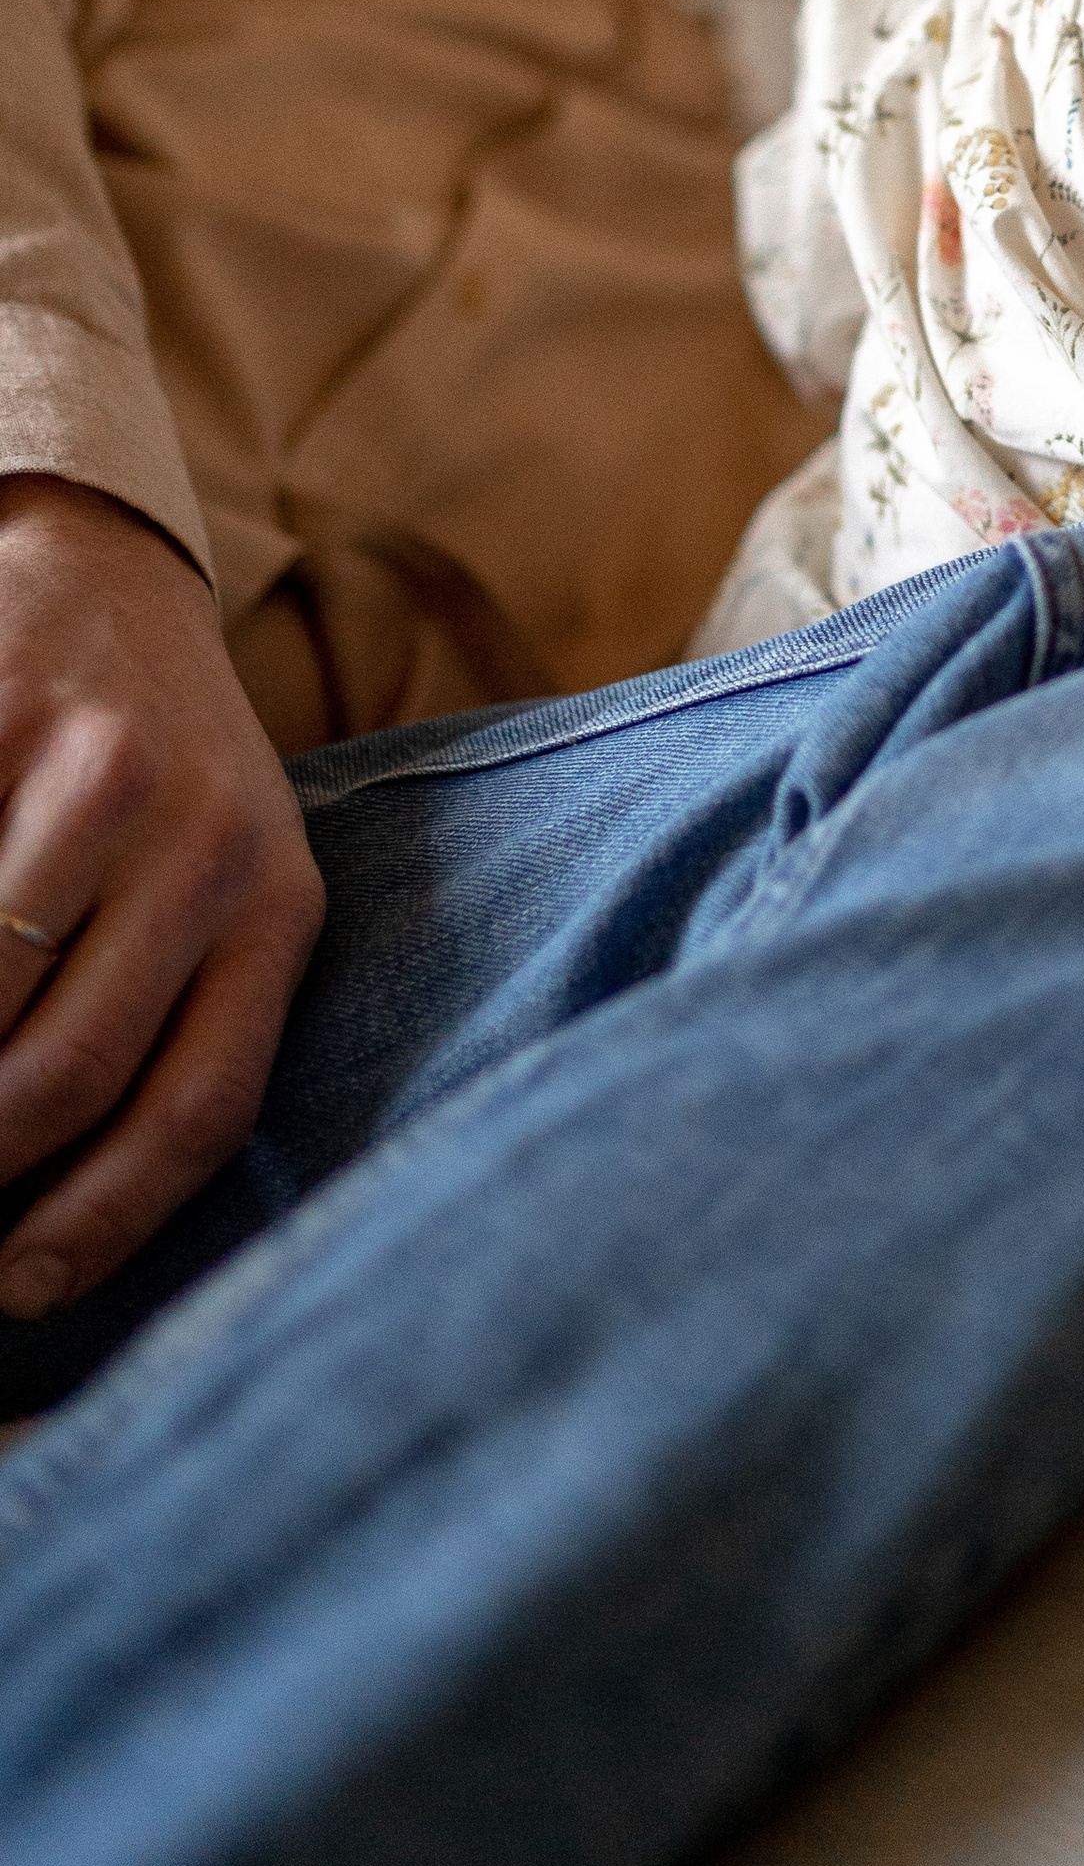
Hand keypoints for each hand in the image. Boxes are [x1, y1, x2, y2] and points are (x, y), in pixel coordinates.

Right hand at [0, 475, 323, 1316]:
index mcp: (277, 903)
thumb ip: (168, 1019)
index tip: (19, 1291)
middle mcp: (207, 840)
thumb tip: (46, 1228)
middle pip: (65, 1073)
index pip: (200, 1108)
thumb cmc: (151, 780)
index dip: (100, 1223)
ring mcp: (95, 776)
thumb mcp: (213, 883)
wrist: (97, 575)